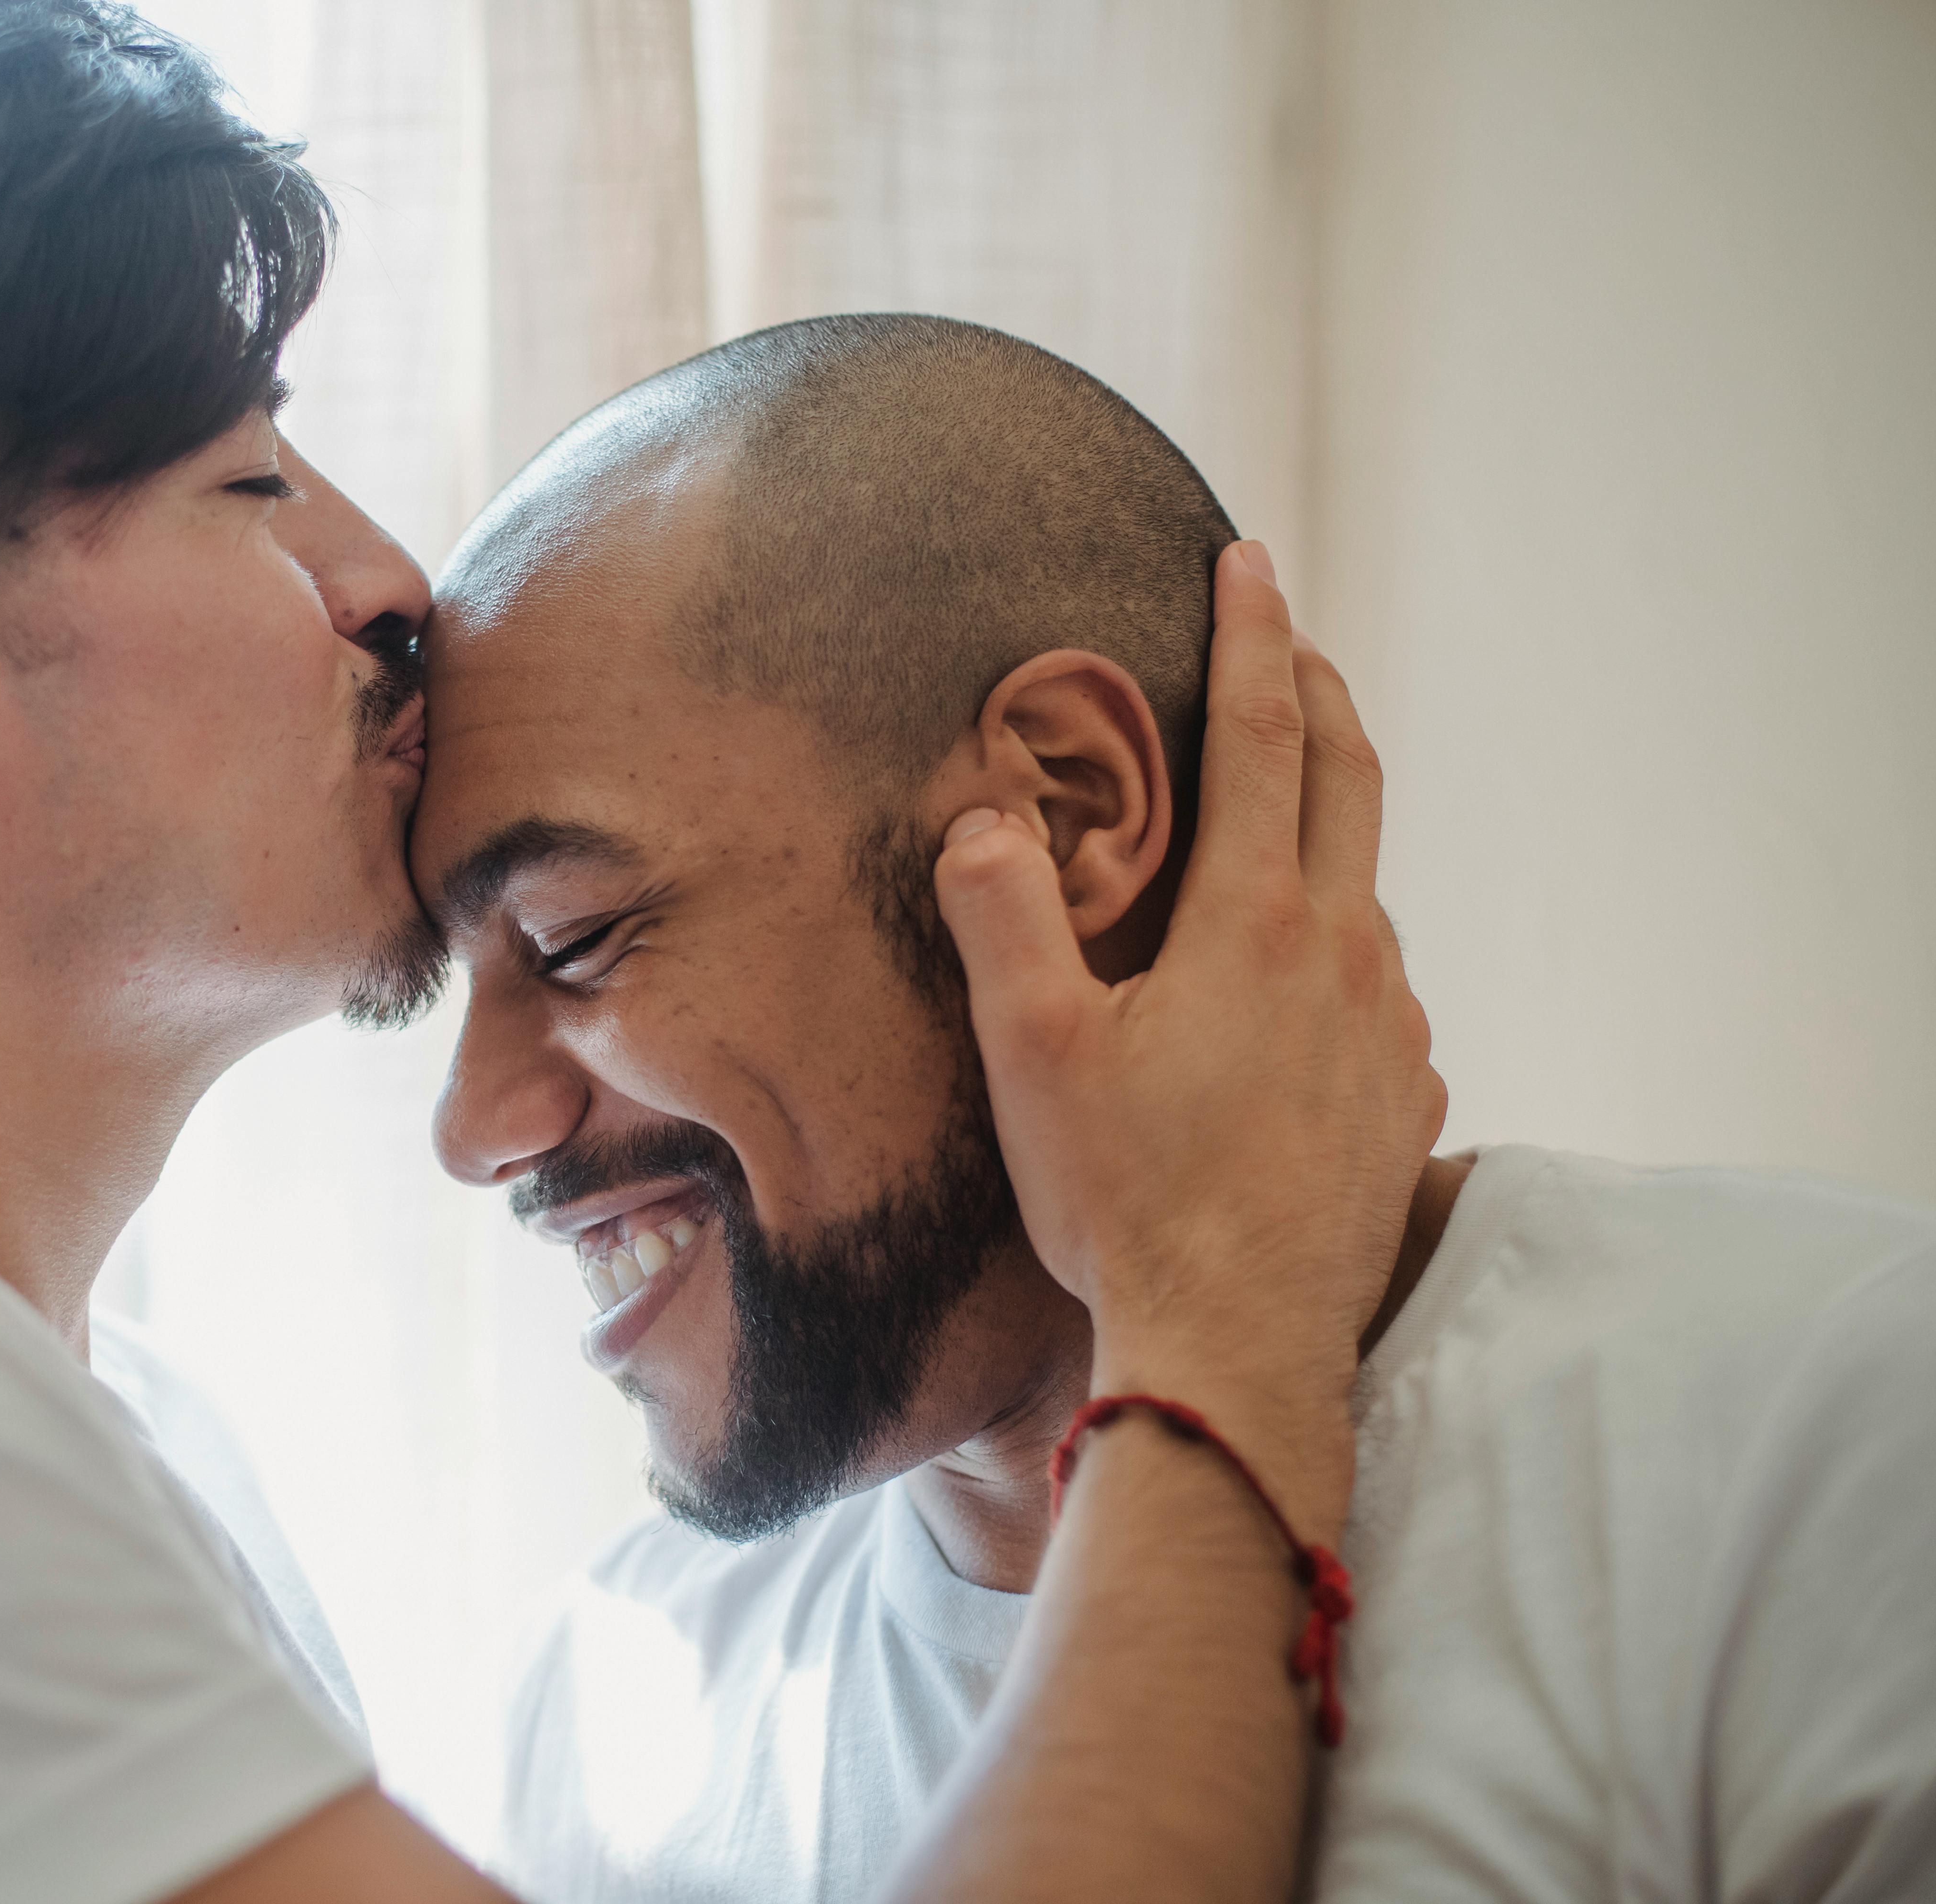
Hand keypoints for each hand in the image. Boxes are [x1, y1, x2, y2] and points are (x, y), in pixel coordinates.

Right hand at [932, 541, 1442, 1536]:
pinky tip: (1299, 992)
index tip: (1250, 561)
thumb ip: (1003, 915)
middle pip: (1350, 780)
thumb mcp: (1032, 1049)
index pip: (1264, 736)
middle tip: (1293, 641)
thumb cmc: (1124, 1196)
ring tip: (1276, 831)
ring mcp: (1391, 1032)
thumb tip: (985, 816)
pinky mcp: (1405, 1104)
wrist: (1237, 1344)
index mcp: (1254, 925)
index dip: (1257, 637)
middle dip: (1321, 692)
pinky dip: (1340, 952)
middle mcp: (1345, 957)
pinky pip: (1379, 995)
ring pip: (1365, 893)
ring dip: (1328, 834)